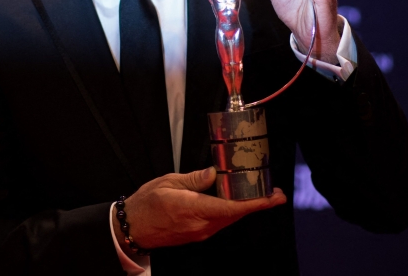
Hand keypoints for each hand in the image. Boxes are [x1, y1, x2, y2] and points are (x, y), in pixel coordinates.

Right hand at [113, 167, 285, 256]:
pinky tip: (232, 199)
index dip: (256, 203)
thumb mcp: (168, 182)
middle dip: (257, 203)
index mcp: (193, 209)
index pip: (232, 208)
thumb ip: (194, 179)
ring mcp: (200, 232)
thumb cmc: (146, 204)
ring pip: (229, 218)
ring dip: (244, 206)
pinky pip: (220, 221)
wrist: (133, 228)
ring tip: (255, 192)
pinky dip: (230, 210)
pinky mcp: (198, 234)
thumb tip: (214, 174)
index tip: (274, 197)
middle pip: (236, 214)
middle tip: (273, 191)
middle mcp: (201, 225)